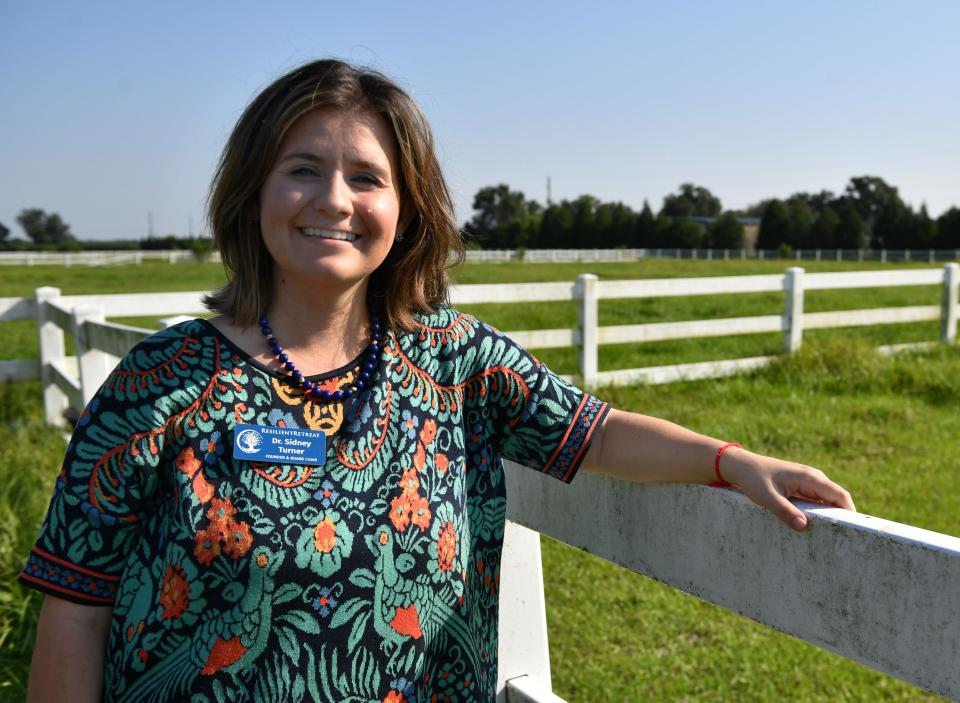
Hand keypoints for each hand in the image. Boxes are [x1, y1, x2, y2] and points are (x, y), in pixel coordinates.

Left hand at [719, 447, 855, 531]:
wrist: (742, 466)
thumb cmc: (754, 478)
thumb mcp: (767, 497)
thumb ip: (785, 511)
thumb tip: (804, 526)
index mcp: (809, 477)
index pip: (839, 495)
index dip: (850, 511)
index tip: (854, 530)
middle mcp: (813, 478)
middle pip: (837, 498)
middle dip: (842, 516)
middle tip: (845, 539)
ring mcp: (808, 482)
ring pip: (827, 500)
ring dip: (831, 515)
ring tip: (832, 536)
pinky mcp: (802, 487)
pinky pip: (817, 500)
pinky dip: (820, 512)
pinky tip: (816, 526)